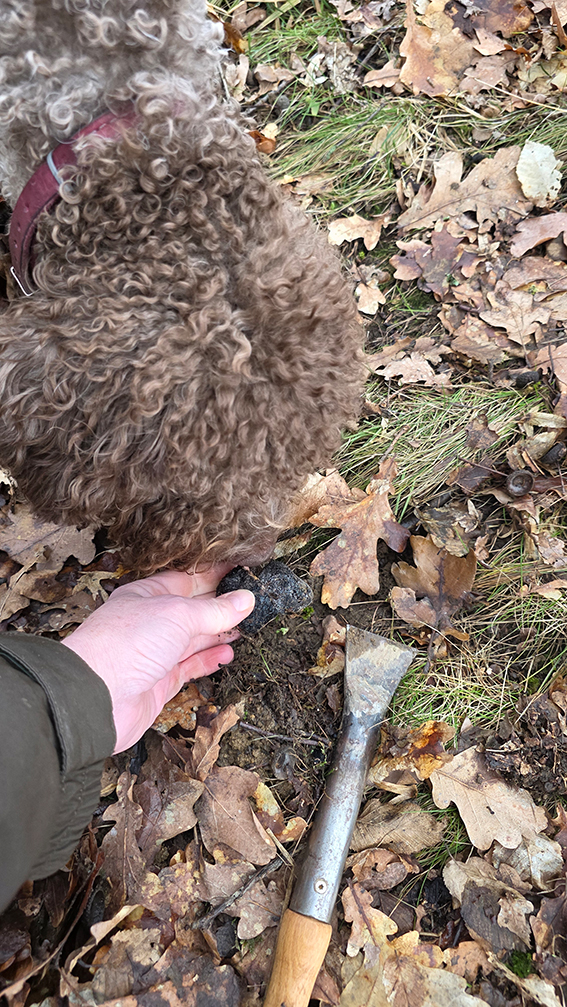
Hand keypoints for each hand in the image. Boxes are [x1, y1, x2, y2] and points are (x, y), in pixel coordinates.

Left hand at [62, 567, 254, 752]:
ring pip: (193, 639)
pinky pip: (190, 666)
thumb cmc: (125, 644)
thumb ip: (215, 610)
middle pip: (192, 610)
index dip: (213, 574)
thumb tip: (244, 600)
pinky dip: (209, 659)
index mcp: (146, 595)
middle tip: (251, 601)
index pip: (186, 579)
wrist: (97, 697)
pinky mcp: (159, 681)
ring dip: (218, 633)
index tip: (240, 569)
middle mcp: (149, 622)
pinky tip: (227, 654)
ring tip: (245, 627)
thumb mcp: (177, 615)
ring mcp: (154, 653)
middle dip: (220, 606)